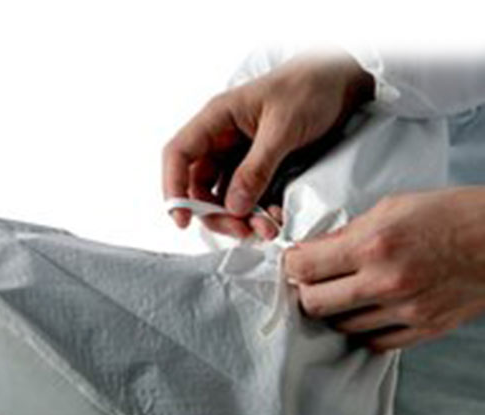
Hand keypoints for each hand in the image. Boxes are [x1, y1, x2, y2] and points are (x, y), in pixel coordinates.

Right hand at [162, 49, 374, 239]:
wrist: (344, 81)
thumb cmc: (310, 86)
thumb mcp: (282, 128)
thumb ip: (256, 169)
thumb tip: (234, 206)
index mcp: (217, 120)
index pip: (179, 156)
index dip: (173, 189)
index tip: (183, 219)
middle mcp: (222, 140)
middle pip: (199, 187)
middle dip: (215, 214)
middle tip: (240, 230)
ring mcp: (240, 157)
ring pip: (223, 198)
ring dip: (240, 220)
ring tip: (266, 229)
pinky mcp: (259, 170)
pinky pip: (248, 200)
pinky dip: (258, 215)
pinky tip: (275, 219)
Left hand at [284, 188, 484, 351]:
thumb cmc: (452, 215)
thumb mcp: (392, 206)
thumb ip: (348, 232)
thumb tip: (316, 249)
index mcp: (374, 245)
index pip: (304, 268)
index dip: (289, 265)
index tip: (292, 262)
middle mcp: (386, 282)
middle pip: (314, 304)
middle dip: (304, 290)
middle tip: (310, 280)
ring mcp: (405, 310)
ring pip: (340, 326)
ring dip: (334, 310)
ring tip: (343, 292)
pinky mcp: (423, 328)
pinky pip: (373, 342)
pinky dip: (362, 328)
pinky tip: (367, 310)